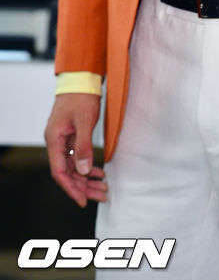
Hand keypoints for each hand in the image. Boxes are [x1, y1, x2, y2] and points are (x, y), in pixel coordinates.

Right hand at [44, 93, 107, 207]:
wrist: (81, 78)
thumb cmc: (81, 96)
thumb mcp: (84, 120)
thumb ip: (84, 146)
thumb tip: (84, 171)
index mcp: (54, 140)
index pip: (60, 172)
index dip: (71, 188)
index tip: (83, 201)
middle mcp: (56, 142)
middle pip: (68, 172)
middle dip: (84, 186)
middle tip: (101, 195)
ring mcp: (63, 140)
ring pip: (74, 166)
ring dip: (87, 178)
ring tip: (103, 188)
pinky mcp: (71, 136)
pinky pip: (77, 157)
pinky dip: (88, 166)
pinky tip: (99, 172)